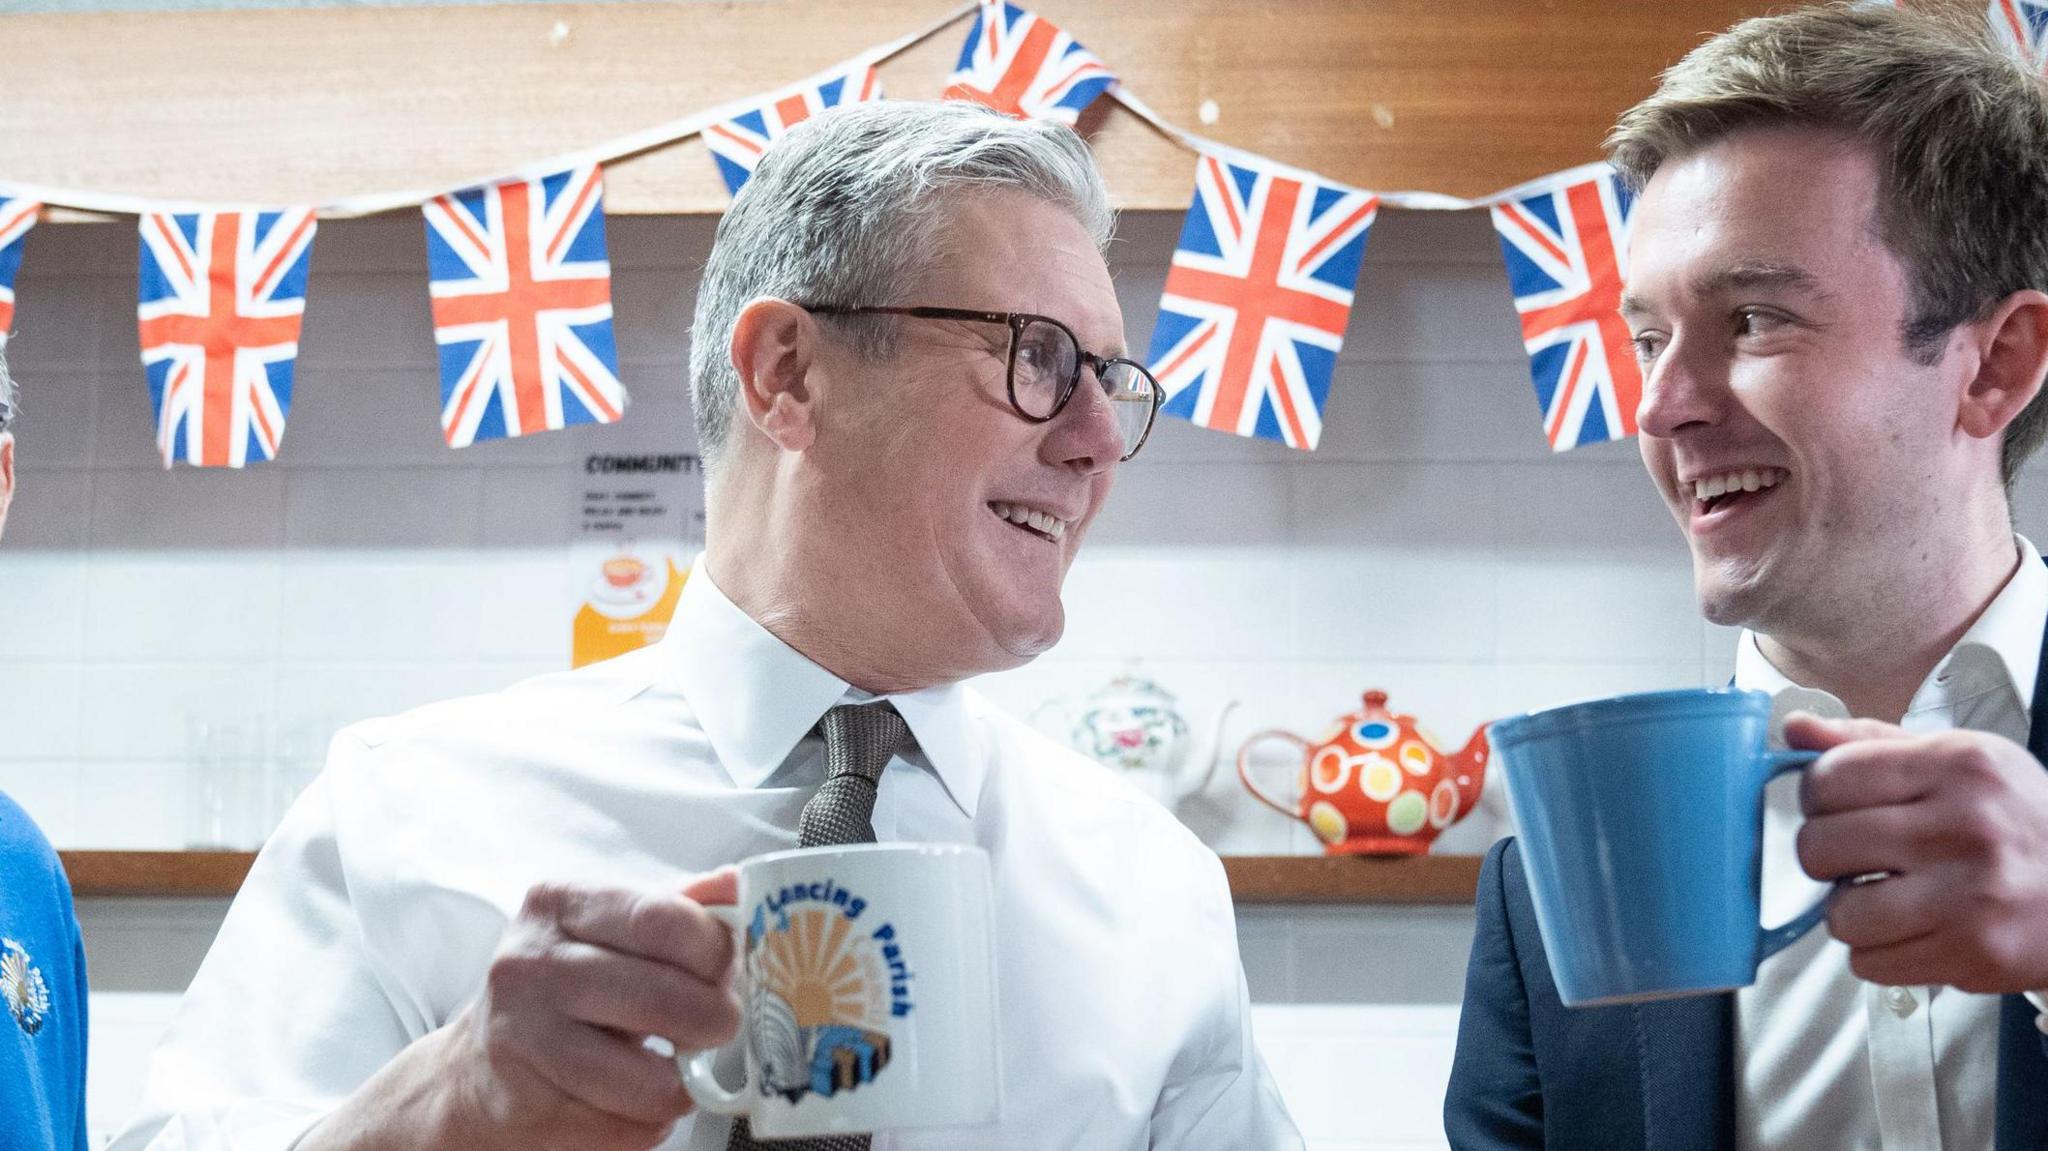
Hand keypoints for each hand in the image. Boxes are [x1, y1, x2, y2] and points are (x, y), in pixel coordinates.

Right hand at [301, 869, 741, 1150]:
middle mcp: (529, 964)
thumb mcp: (611, 930)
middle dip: (715, 1022)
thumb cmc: (565, 989)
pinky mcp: (525, 1106)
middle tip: (719, 1027)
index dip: (716, 952)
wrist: (479, 1070)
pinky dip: (647, 1121)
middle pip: (664, 999)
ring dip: (682, 1085)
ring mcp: (520, 1038)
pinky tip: (629, 1098)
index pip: (663, 920)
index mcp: (558, 904)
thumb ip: (678, 907)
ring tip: (673, 1069)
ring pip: (651, 1081)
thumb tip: (739, 883)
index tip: (729, 970)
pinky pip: (626, 1127)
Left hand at [1790, 712, 2047, 992]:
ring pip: (1840, 914)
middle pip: (1819, 847)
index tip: (1837, 809)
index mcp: (1958, 765)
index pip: (1828, 778)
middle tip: (1861, 859)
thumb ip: (1872, 743)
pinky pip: (1870, 963)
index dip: (1817, 798)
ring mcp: (1971, 895)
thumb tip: (1795, 731)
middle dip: (1828, 857)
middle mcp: (1966, 827)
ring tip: (1891, 899)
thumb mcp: (1961, 761)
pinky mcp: (1974, 953)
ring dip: (1852, 912)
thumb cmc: (2021, 821)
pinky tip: (1915, 930)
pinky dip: (1879, 953)